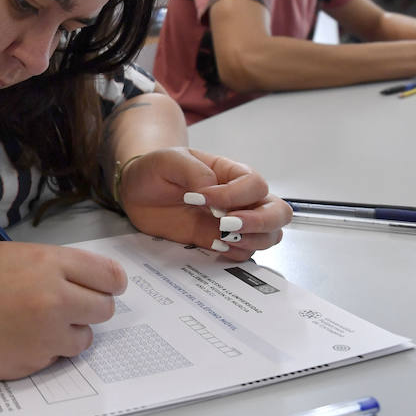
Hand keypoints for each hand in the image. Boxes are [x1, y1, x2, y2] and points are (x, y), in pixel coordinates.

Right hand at [0, 242, 125, 381]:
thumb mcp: (0, 254)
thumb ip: (41, 265)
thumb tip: (69, 278)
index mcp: (45, 264)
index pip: (108, 276)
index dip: (109, 282)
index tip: (104, 286)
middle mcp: (53, 301)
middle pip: (104, 309)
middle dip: (90, 307)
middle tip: (68, 306)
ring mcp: (43, 338)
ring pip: (83, 340)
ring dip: (69, 333)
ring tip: (35, 325)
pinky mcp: (29, 367)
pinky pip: (54, 359)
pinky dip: (43, 352)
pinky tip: (13, 340)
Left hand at [116, 147, 290, 260]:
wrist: (137, 193)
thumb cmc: (156, 170)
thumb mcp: (169, 161)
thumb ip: (194, 172)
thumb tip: (212, 191)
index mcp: (231, 174)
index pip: (254, 185)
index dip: (235, 195)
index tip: (203, 199)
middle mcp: (240, 199)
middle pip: (278, 212)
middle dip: (260, 222)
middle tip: (228, 225)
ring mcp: (232, 222)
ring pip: (269, 236)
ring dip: (253, 240)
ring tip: (222, 237)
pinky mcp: (219, 241)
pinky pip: (244, 253)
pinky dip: (236, 254)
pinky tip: (215, 246)